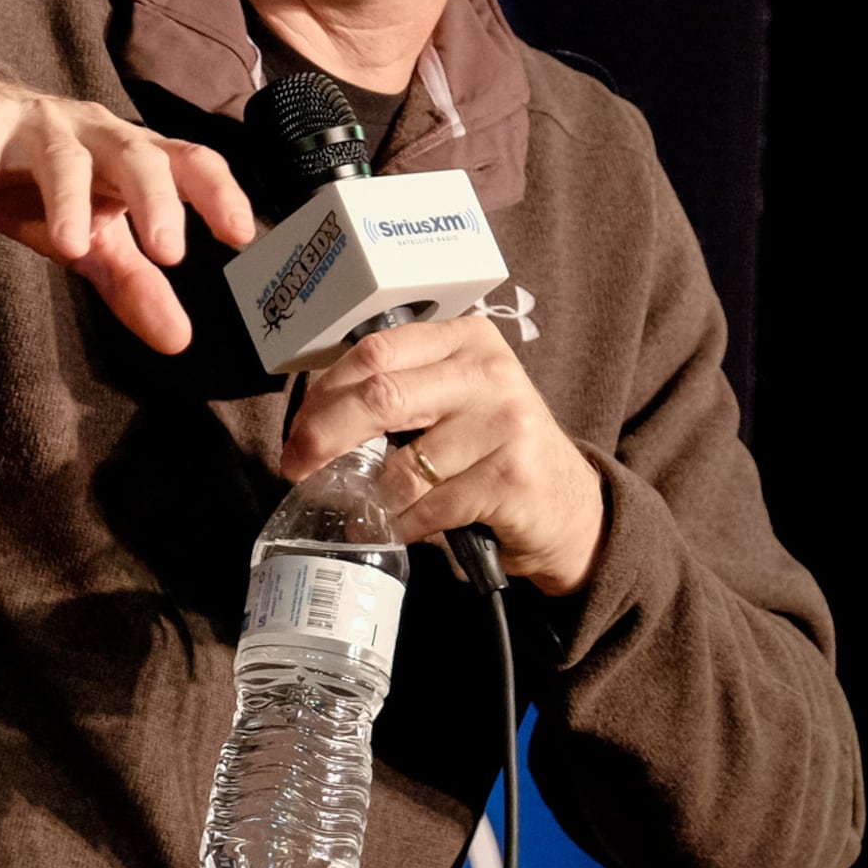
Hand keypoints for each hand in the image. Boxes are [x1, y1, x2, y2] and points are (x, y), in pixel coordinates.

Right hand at [0, 70, 255, 354]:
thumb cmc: (44, 182)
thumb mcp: (93, 235)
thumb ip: (134, 281)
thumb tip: (179, 341)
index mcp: (133, 157)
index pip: (189, 164)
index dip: (220, 194)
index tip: (242, 235)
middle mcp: (97, 133)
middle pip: (136, 156)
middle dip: (156, 200)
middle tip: (169, 253)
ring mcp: (41, 123)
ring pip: (62, 156)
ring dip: (68, 198)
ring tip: (70, 247)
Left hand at [282, 316, 604, 594]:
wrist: (569, 506)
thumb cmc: (494, 449)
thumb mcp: (456, 399)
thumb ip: (400, 391)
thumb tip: (312, 422)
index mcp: (464, 339)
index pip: (374, 352)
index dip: (324, 394)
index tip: (298, 431)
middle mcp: (488, 371)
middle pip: (379, 398)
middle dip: (325, 437)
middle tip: (298, 468)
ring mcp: (505, 423)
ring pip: (402, 466)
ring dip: (371, 497)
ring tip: (364, 508)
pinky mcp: (512, 477)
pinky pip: (430, 507)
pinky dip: (402, 525)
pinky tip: (398, 528)